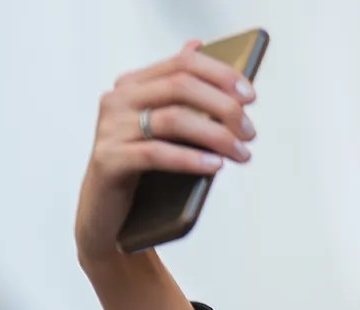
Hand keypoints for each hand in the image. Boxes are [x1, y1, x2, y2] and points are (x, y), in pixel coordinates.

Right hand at [74, 39, 257, 265]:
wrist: (108, 213)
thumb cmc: (144, 167)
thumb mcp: (165, 127)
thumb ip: (180, 91)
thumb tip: (199, 45)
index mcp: (134, 84)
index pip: (183, 64)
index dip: (221, 75)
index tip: (251, 96)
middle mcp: (118, 99)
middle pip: (180, 86)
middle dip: (223, 107)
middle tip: (250, 132)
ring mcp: (110, 129)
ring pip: (173, 119)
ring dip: (216, 136)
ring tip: (241, 154)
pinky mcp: (108, 159)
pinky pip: (156, 153)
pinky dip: (190, 159)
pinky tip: (216, 166)